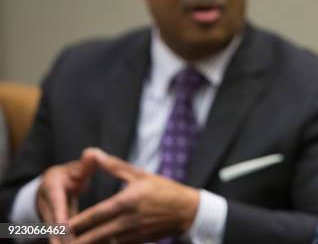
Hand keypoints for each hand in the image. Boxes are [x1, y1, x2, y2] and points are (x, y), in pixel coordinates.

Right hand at [36, 157, 96, 242]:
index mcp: (52, 188)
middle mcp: (47, 206)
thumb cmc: (68, 176)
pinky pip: (65, 238)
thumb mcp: (75, 168)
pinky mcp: (57, 229)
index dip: (59, 215)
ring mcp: (50, 219)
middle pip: (54, 225)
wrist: (51, 188)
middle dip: (63, 237)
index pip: (56, 203)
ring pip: (58, 234)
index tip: (64, 227)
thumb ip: (85, 164)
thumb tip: (91, 153)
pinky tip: (92, 243)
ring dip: (67, 242)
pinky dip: (75, 242)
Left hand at [69, 148, 199, 243]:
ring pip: (105, 243)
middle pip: (96, 234)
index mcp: (127, 201)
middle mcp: (129, 219)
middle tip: (61, 241)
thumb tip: (94, 153)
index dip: (76, 223)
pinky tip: (95, 243)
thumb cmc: (163, 189)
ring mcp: (134, 233)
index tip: (60, 226)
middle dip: (77, 240)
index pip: (96, 215)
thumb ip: (115, 166)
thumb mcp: (140, 175)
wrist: (186, 210)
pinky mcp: (139, 241)